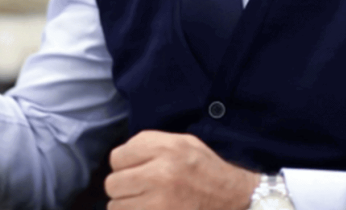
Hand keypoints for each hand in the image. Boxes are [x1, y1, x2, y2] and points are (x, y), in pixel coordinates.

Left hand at [105, 130, 258, 209]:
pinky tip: (151, 209)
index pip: (117, 157)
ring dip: (128, 205)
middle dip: (124, 187)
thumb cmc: (206, 169)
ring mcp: (159, 203)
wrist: (233, 198)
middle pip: (112, 184)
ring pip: (116, 207)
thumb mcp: (183, 142)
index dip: (125, 164)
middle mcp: (160, 174)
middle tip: (141, 188)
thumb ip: (150, 144)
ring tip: (148, 202)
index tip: (137, 169)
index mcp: (165, 149)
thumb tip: (120, 158)